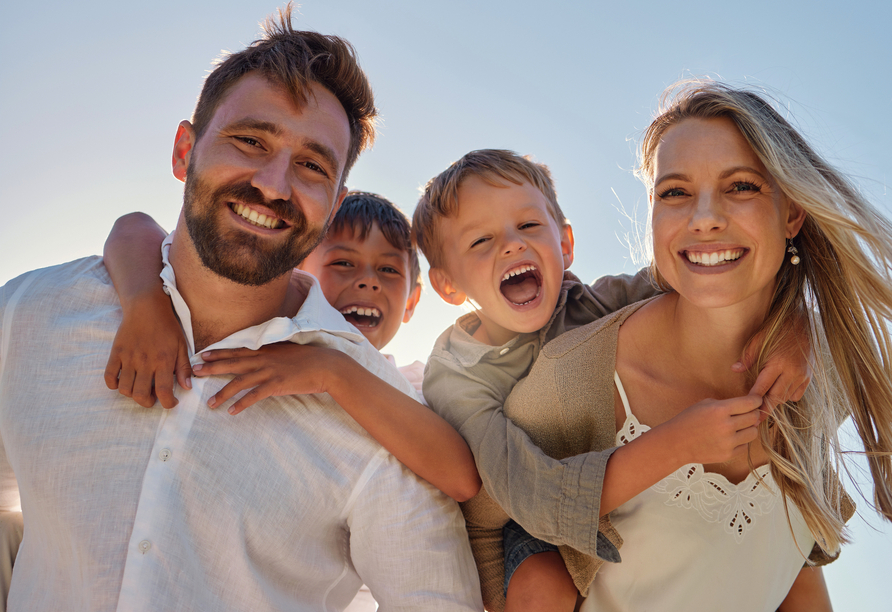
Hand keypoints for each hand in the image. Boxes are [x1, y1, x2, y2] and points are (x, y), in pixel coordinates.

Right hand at [104, 291, 191, 408]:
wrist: (146, 307)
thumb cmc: (167, 327)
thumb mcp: (181, 345)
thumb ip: (183, 367)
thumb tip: (187, 387)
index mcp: (163, 361)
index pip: (164, 392)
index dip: (168, 403)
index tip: (171, 403)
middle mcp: (145, 362)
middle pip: (141, 395)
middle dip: (148, 402)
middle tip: (153, 397)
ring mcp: (128, 358)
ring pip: (125, 389)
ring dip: (132, 395)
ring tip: (140, 388)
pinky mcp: (116, 353)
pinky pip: (109, 376)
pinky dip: (113, 384)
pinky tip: (123, 381)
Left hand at [193, 343, 343, 413]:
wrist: (326, 365)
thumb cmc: (308, 359)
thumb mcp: (287, 351)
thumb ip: (272, 353)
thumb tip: (260, 357)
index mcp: (266, 350)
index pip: (237, 350)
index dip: (219, 353)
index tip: (202, 355)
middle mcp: (264, 359)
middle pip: (233, 363)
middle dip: (212, 368)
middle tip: (194, 372)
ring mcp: (270, 371)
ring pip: (240, 382)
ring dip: (223, 393)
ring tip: (210, 404)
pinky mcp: (277, 384)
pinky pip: (255, 396)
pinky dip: (242, 404)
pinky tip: (232, 412)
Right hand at [666, 394, 763, 465]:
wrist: (675, 442)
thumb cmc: (689, 420)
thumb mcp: (705, 404)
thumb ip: (727, 404)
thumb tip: (749, 407)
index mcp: (720, 410)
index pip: (750, 403)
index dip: (756, 400)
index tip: (757, 401)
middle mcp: (726, 426)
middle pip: (754, 418)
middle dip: (753, 414)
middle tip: (748, 413)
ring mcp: (728, 442)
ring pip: (753, 433)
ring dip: (749, 428)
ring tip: (740, 427)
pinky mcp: (728, 455)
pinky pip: (745, 446)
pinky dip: (741, 441)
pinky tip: (730, 438)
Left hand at [733, 314, 811, 410]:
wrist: (803, 324)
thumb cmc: (777, 330)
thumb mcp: (759, 339)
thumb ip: (748, 357)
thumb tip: (734, 369)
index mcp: (778, 363)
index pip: (763, 387)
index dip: (754, 400)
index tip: (746, 409)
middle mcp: (792, 372)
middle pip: (776, 397)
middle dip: (765, 409)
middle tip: (754, 419)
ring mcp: (802, 376)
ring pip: (786, 397)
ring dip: (774, 402)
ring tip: (762, 408)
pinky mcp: (809, 377)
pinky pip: (796, 394)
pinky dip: (787, 396)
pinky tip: (778, 394)